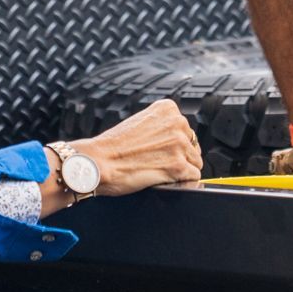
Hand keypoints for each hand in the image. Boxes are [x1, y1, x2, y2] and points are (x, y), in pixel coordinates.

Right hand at [77, 100, 203, 195]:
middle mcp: (177, 122)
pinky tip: (166, 181)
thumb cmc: (113, 146)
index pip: (186, 130)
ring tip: (159, 172)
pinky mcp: (177, 166)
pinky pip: (193, 177)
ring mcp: (178, 144)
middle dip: (180, 157)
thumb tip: (179, 142)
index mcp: (167, 108)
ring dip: (181, 171)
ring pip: (195, 162)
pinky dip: (182, 182)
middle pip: (193, 146)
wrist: (97, 161)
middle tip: (158, 163)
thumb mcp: (140, 123)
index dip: (174, 144)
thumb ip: (161, 127)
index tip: (160, 150)